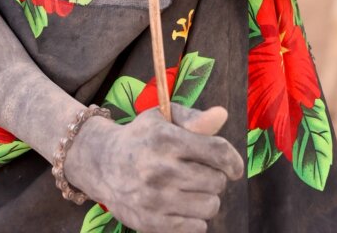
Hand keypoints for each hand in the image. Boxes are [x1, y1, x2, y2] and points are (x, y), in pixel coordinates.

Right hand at [64, 104, 243, 232]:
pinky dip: (195, 218)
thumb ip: (194, 118)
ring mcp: (155, 199)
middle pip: (216, 182)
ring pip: (210, 206)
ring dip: (207, 198)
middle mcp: (160, 169)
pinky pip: (196, 227)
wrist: (102, 163)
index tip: (234, 167)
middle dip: (215, 177)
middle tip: (199, 172)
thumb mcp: (163, 118)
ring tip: (191, 188)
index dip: (233, 161)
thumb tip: (222, 115)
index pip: (217, 151)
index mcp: (166, 139)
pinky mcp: (152, 223)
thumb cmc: (142, 137)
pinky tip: (182, 204)